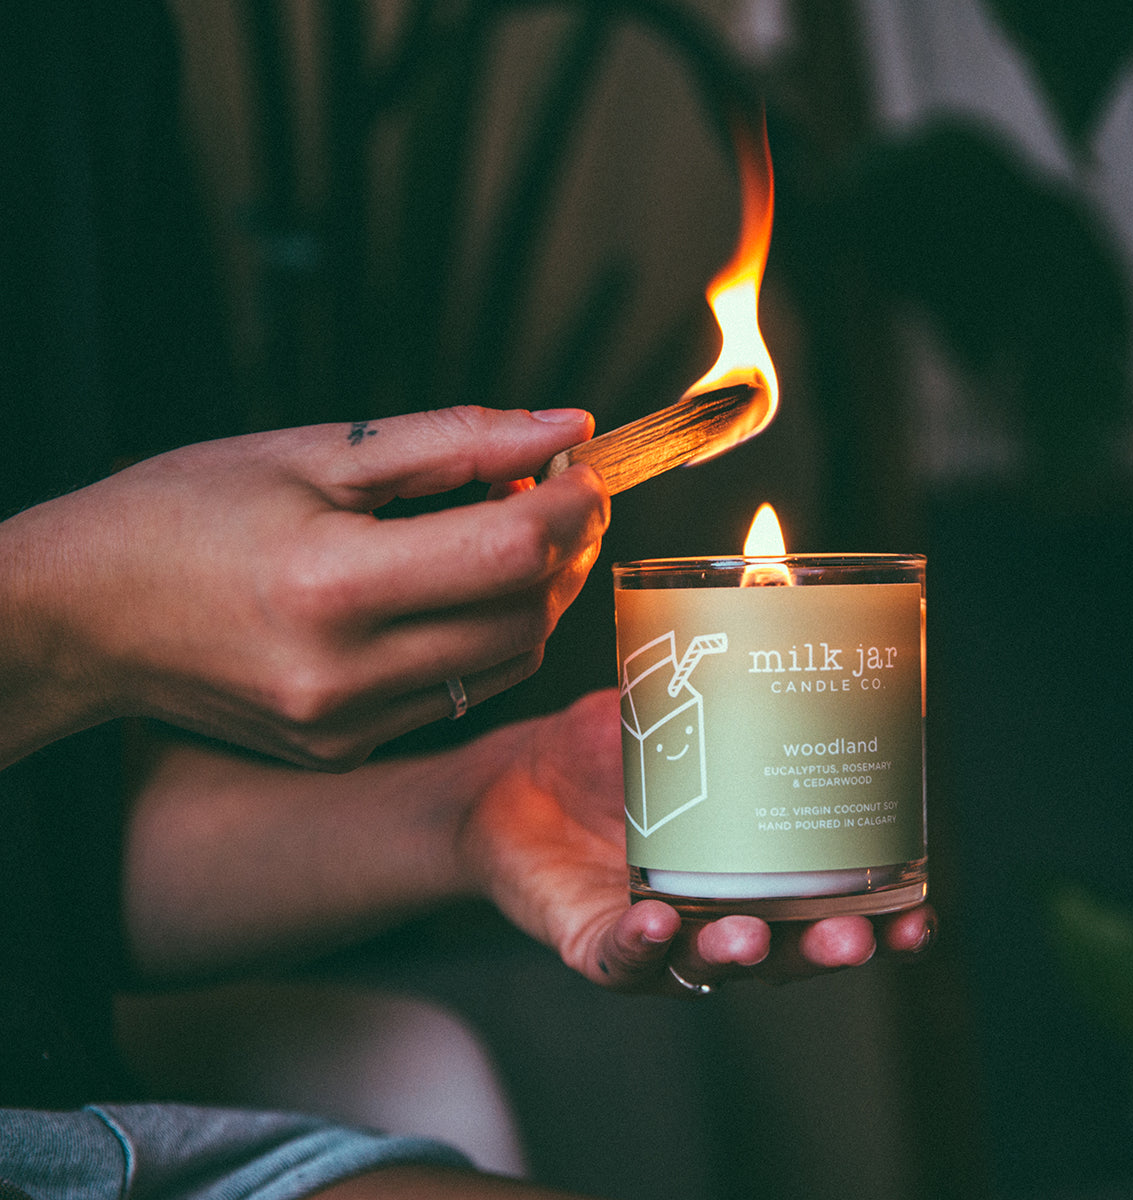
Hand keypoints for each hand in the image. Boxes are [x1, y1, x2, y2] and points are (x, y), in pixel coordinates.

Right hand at [2, 406, 605, 769]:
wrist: (82, 616)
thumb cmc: (181, 513)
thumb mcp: (314, 451)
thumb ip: (454, 442)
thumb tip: (564, 427)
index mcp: (332, 584)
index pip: (509, 551)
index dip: (571, 505)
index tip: (582, 468)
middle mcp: (346, 675)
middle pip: (525, 615)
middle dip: (566, 549)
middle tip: (562, 494)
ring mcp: (347, 725)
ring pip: (508, 663)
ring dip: (536, 595)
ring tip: (514, 532)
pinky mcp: (344, 747)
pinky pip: (459, 693)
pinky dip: (486, 637)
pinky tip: (461, 588)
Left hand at [460, 690, 936, 995]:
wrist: (514, 782)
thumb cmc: (603, 750)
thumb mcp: (666, 707)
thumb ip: (712, 671)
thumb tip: (763, 591)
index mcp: (753, 862)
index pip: (831, 904)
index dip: (881, 918)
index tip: (918, 911)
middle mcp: (717, 908)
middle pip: (787, 951)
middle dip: (826, 951)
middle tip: (854, 937)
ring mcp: (658, 932)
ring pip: (711, 966)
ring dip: (741, 956)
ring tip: (752, 936)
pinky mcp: (593, 941)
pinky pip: (620, 959)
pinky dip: (640, 947)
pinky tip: (657, 924)